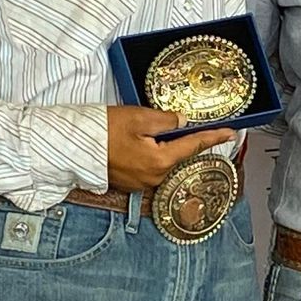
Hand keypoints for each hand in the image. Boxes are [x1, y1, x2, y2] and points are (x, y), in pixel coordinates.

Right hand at [105, 105, 236, 193]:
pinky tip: (140, 142)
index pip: (194, 146)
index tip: (230, 133)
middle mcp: (153, 178)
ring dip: (164, 146)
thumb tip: (183, 121)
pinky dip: (151, 154)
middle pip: (179, 155)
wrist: (70, 147)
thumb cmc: (101, 131)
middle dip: (183, 139)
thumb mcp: (138, 117)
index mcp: (159, 162)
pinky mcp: (128, 182)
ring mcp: (140, 183)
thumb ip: (166, 120)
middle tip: (184, 123)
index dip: (213, 137)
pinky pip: (148, 167)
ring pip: (163, 161)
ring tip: (152, 130)